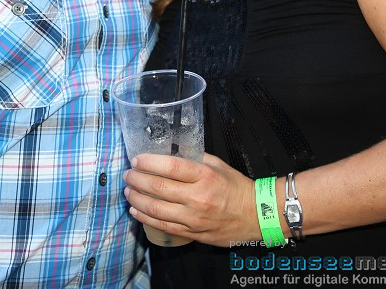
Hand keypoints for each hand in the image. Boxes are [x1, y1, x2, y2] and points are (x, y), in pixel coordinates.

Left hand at [123, 153, 258, 246]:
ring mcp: (194, 218)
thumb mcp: (219, 165)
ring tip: (128, 191)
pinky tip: (136, 210)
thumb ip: (195, 158)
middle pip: (158, 187)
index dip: (149, 162)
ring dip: (137, 199)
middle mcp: (198, 197)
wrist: (257, 216)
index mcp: (205, 176)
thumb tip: (172, 151)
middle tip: (128, 174)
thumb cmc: (237, 188)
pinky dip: (145, 218)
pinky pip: (163, 226)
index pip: (170, 167)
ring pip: (156, 209)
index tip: (136, 159)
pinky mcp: (192, 233)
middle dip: (137, 179)